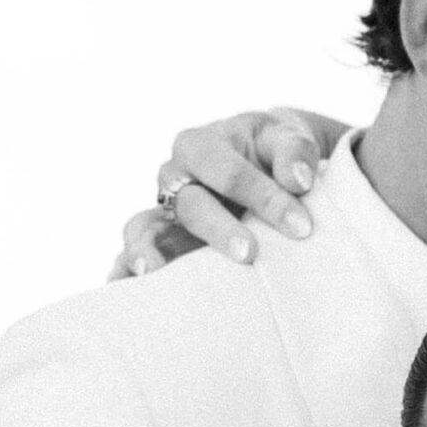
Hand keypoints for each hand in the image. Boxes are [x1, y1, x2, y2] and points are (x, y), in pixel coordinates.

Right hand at [109, 108, 347, 277]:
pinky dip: (124, 270)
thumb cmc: (273, 151)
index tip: (301, 226)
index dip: (264, 197)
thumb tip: (299, 180)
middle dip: (219, 229)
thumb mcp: (287, 137)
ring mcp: (164, 213)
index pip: (228, 171)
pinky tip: (125, 289)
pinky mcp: (163, 244)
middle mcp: (174, 177)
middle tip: (249, 254)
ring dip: (147, 250)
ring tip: (152, 273)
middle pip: (190, 204)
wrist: (261, 163)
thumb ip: (295, 152)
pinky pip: (136, 255)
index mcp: (201, 144)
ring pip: (145, 229)